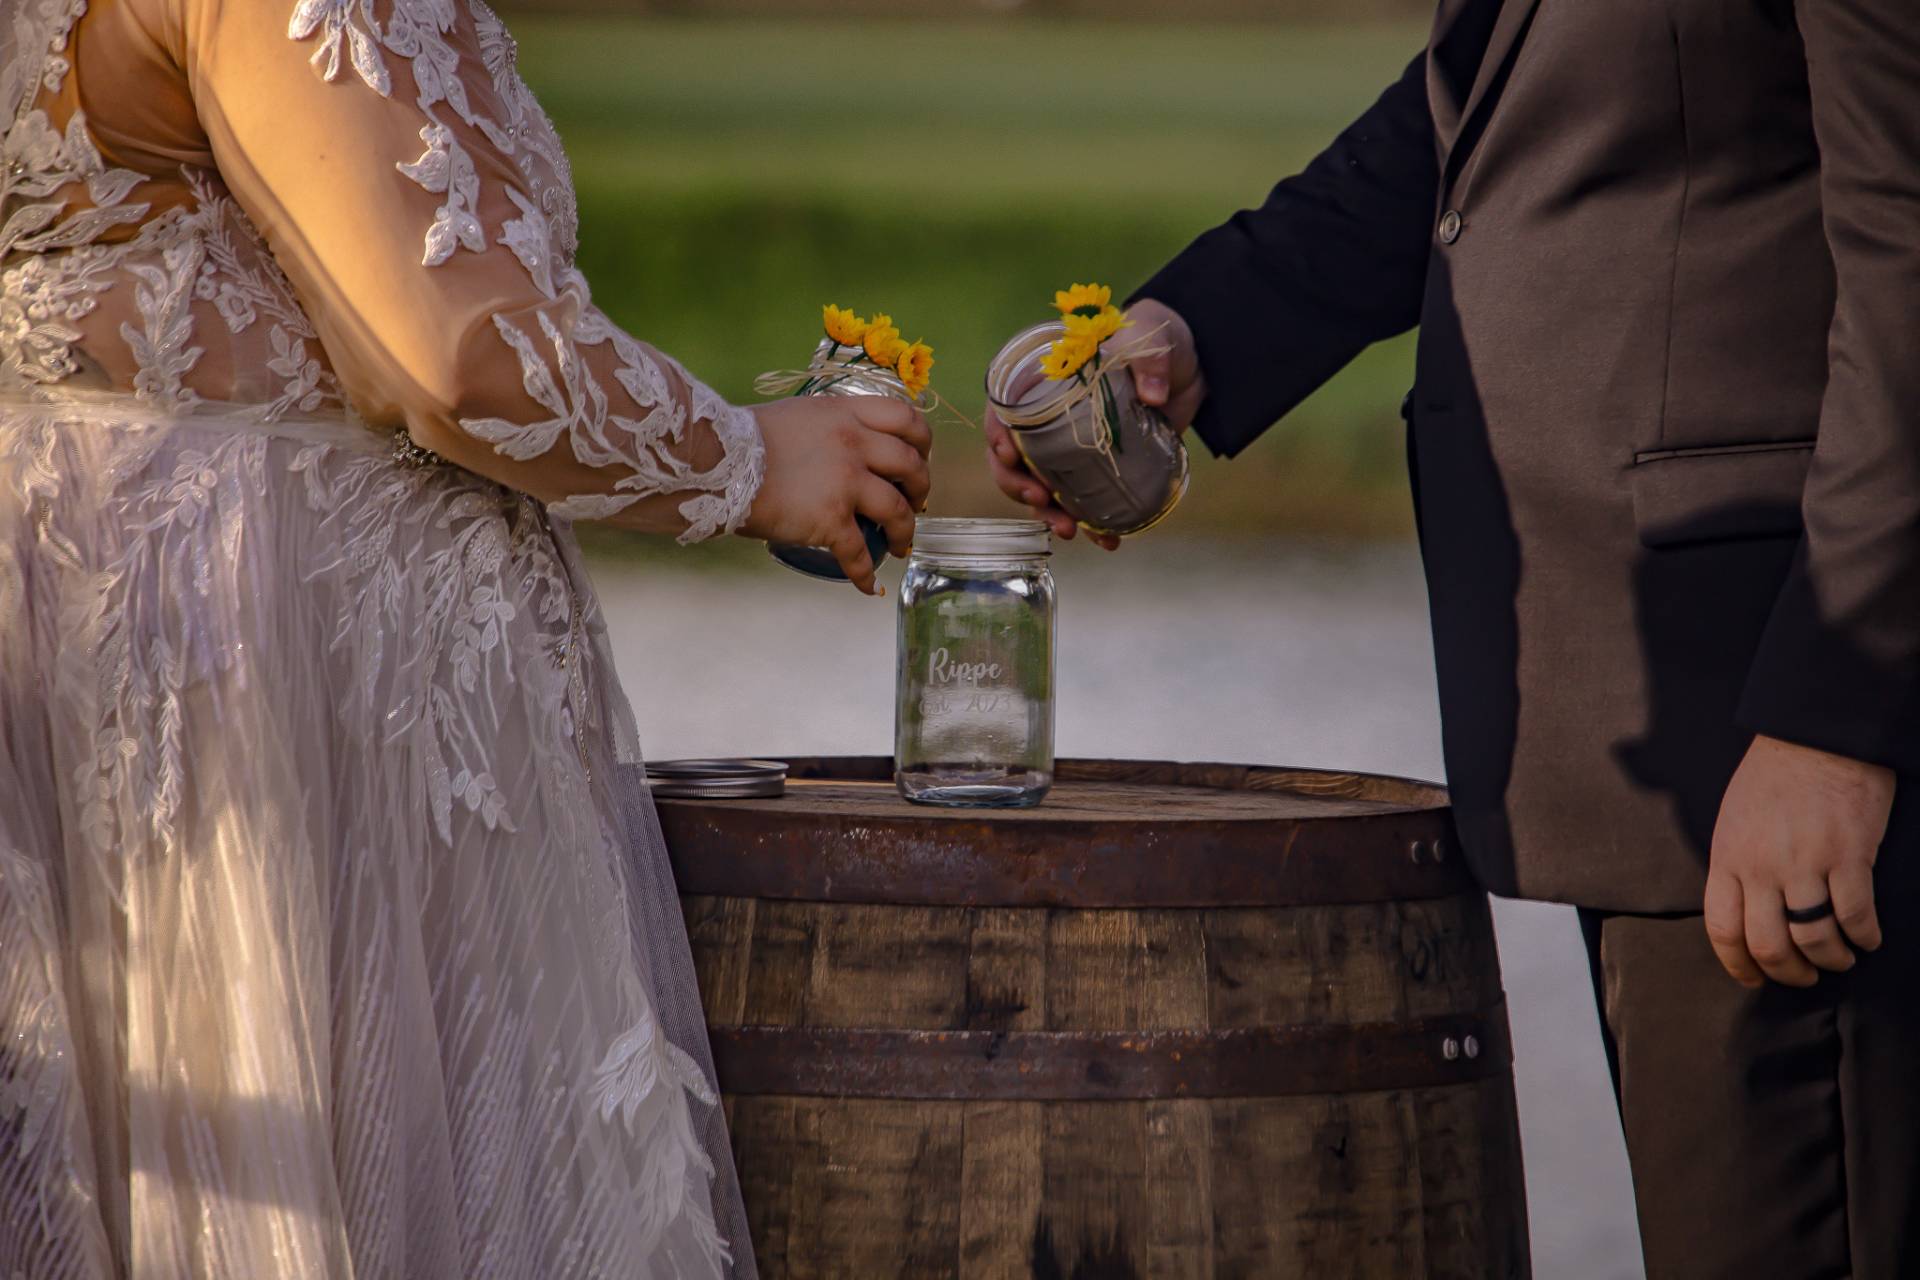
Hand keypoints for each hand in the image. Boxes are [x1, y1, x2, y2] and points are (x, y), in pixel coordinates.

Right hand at [740, 395, 931, 594]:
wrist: (715, 464)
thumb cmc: (742, 441)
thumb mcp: (796, 417)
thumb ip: (824, 429)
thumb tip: (832, 448)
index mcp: (845, 413)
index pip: (905, 418)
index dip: (922, 441)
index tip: (920, 457)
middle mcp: (854, 443)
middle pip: (911, 465)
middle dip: (921, 489)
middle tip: (915, 504)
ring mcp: (845, 481)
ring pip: (898, 511)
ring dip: (907, 532)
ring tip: (902, 546)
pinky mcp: (830, 519)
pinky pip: (859, 554)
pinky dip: (866, 574)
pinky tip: (868, 586)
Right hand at [983, 298, 1204, 549]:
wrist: (1191, 366)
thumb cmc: (1156, 336)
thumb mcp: (1150, 338)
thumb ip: (1149, 361)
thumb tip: (1154, 396)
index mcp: (1045, 378)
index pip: (1004, 406)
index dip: (996, 432)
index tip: (1006, 453)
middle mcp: (1048, 417)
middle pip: (1012, 456)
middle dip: (1018, 484)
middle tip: (1039, 500)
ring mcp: (1070, 447)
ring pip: (1041, 486)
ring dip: (1048, 513)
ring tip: (1070, 530)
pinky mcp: (1097, 469)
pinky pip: (1082, 501)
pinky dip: (1091, 524)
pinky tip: (1106, 540)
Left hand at [1704, 734, 1895, 987]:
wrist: (1815, 736)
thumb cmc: (1773, 778)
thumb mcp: (1733, 822)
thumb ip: (1736, 867)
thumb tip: (1745, 912)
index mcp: (1727, 858)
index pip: (1723, 930)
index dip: (1739, 965)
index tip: (1754, 979)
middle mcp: (1761, 867)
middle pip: (1769, 944)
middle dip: (1789, 972)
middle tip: (1805, 976)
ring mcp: (1805, 863)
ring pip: (1815, 938)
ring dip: (1832, 959)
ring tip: (1841, 959)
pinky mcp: (1849, 856)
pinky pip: (1856, 915)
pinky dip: (1865, 936)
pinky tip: (1869, 938)